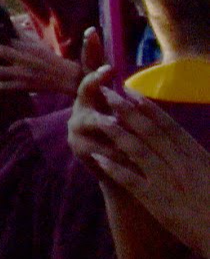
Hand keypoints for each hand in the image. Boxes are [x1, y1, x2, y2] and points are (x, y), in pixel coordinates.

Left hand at [0, 33, 85, 99]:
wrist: (66, 78)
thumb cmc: (49, 60)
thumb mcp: (38, 46)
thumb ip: (23, 36)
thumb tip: (10, 24)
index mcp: (30, 48)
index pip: (10, 40)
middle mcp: (26, 60)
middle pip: (3, 52)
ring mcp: (25, 74)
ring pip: (2, 71)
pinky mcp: (25, 86)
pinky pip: (6, 86)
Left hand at [71, 74, 209, 247]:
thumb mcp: (209, 173)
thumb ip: (195, 158)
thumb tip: (179, 143)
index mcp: (198, 157)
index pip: (170, 127)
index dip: (148, 107)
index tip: (131, 92)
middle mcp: (183, 165)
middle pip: (151, 132)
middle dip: (127, 111)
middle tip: (106, 93)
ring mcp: (170, 183)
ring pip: (139, 151)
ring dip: (117, 133)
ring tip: (99, 119)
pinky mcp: (159, 203)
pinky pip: (132, 181)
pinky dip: (114, 168)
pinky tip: (97, 158)